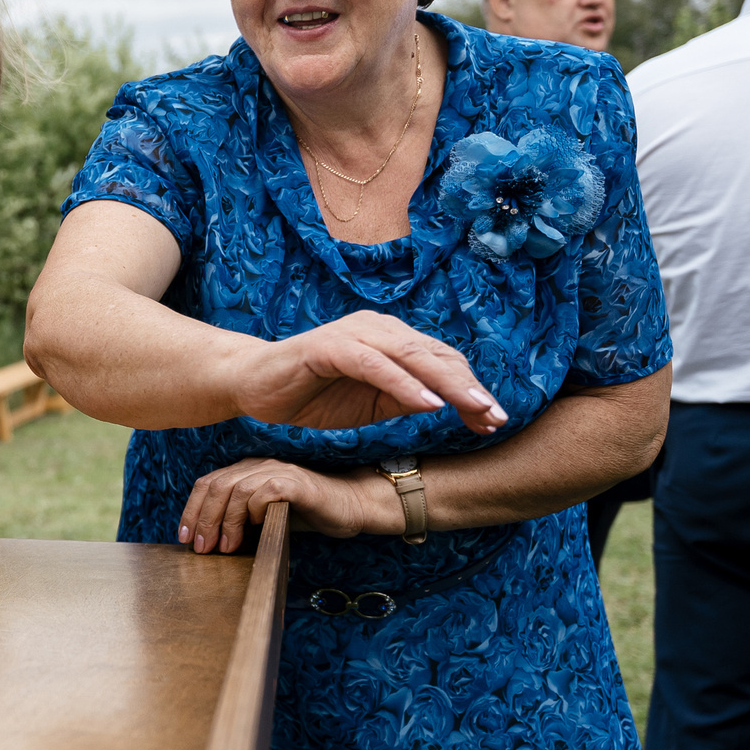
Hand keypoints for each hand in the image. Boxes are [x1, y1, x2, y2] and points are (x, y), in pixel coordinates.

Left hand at [181, 458, 393, 553]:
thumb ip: (240, 520)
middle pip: (217, 486)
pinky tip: (255, 529)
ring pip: (236, 489)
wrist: (351, 506)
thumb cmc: (307, 514)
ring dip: (226, 521)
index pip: (208, 483)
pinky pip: (265, 493)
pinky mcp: (295, 483)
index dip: (192, 509)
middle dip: (204, 519)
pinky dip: (254, 511)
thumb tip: (209, 541)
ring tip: (225, 547)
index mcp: (248, 471)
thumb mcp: (265, 517)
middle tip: (202, 548)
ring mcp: (278, 471)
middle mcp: (259, 465)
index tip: (185, 536)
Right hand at [230, 310, 504, 434]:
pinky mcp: (330, 346)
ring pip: (412, 356)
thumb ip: (406, 398)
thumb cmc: (311, 394)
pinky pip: (375, 365)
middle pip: (435, 356)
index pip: (440, 362)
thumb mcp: (370, 404)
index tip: (493, 421)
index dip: (470, 390)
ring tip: (475, 409)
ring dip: (447, 384)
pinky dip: (404, 384)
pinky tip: (428, 403)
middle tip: (496, 416)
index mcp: (390, 340)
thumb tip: (450, 405)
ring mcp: (354, 334)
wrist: (253, 386)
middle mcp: (377, 329)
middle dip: (470, 388)